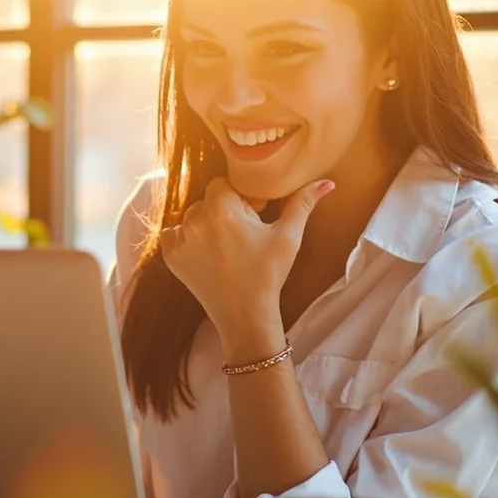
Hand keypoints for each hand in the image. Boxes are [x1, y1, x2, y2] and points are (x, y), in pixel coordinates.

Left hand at [160, 177, 334, 345]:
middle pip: (208, 200)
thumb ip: (302, 204)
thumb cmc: (269, 274)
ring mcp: (180, 240)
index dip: (239, 199)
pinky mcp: (171, 257)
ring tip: (227, 246)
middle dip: (223, 210)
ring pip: (192, 216)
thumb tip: (326, 182)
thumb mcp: (288, 237)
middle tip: (242, 235)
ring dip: (206, 224)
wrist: (246, 315)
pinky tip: (207, 252)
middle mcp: (195, 221)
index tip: (252, 217)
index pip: (223, 184)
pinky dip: (186, 239)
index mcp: (221, 209)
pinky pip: (173, 234)